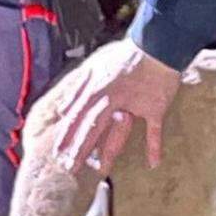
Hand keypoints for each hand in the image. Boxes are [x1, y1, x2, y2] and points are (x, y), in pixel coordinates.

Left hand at [55, 38, 181, 177]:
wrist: (158, 45)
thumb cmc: (126, 56)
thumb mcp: (96, 68)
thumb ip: (78, 89)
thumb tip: (62, 109)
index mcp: (97, 89)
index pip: (77, 117)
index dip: (67, 136)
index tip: (58, 152)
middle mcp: (113, 99)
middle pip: (93, 128)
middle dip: (80, 149)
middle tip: (70, 168)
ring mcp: (135, 105)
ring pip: (119, 133)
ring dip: (109, 153)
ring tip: (102, 170)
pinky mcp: (155, 108)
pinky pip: (154, 130)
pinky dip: (154, 146)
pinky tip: (153, 163)